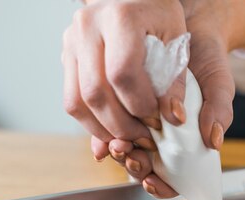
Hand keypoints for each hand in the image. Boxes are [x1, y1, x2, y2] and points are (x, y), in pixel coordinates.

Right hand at [62, 0, 187, 164]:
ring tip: (130, 139)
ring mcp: (71, 40)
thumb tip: (173, 118)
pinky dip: (91, 122)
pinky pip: (71, 99)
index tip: (159, 120)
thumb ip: (177, 80)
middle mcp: (88, 26)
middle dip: (122, 125)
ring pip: (75, 101)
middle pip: (95, 92)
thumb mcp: (178, 39)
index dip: (141, 105)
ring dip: (103, 130)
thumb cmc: (161, 16)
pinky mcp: (66, 55)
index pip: (122, 74)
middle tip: (146, 138)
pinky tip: (114, 130)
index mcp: (120, 17)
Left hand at [114, 0, 244, 197]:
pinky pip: (111, 128)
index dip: (163, 187)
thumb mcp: (220, 87)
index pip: (175, 179)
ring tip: (118, 145)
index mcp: (189, 144)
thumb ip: (219, 113)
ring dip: (119, 154)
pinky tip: (103, 136)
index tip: (153, 181)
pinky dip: (104, 136)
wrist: (191, 30)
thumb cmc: (208, 63)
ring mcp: (144, 125)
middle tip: (132, 157)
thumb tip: (214, 141)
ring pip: (127, 153)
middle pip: (146, 169)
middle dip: (135, 168)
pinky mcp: (124, 108)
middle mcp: (165, 139)